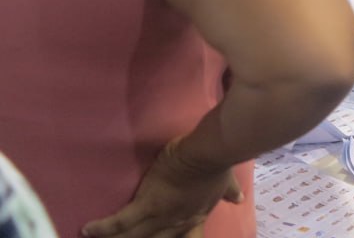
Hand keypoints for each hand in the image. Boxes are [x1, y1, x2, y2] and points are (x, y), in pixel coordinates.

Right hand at [82, 138, 240, 237]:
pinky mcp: (147, 203)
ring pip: (134, 234)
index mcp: (196, 216)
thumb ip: (229, 192)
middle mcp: (179, 221)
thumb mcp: (224, 183)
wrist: (210, 153)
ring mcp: (162, 215)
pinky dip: (104, 227)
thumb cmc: (216, 163)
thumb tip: (238, 198)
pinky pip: (121, 221)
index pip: (184, 237)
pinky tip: (87, 229)